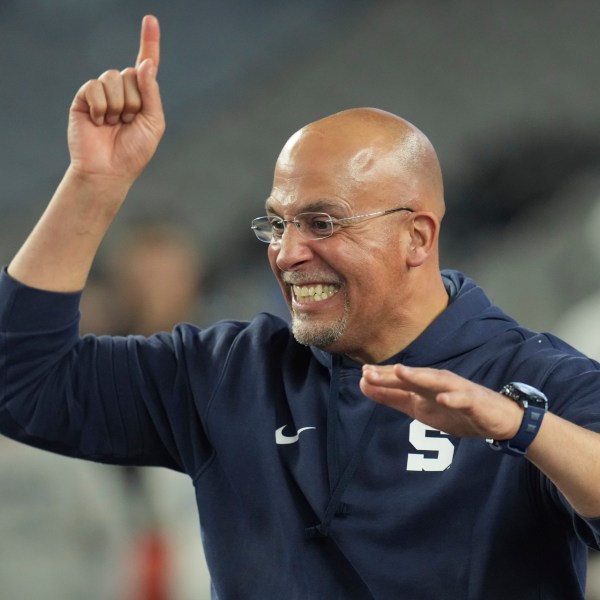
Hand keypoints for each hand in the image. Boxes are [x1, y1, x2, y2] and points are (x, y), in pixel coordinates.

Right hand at [68, 15, 164, 182]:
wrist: (109, 170)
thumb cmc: (134, 151)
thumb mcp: (154, 123)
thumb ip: (151, 93)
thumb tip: (145, 64)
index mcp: (142, 96)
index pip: (146, 65)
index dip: (149, 42)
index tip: (151, 19)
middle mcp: (123, 91)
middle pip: (130, 72)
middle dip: (134, 101)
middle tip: (128, 123)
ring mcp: (103, 93)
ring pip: (113, 78)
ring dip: (118, 105)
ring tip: (114, 124)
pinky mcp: (85, 98)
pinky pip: (95, 87)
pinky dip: (101, 107)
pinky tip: (99, 123)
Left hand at [360, 364, 523, 439]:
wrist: (497, 419)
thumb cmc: (455, 410)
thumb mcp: (419, 407)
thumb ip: (392, 397)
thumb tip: (363, 385)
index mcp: (424, 385)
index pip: (400, 380)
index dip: (381, 377)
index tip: (361, 374)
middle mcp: (438, 383)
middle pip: (412, 378)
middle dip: (391, 375)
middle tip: (369, 373)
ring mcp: (456, 390)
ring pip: (435, 382)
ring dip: (418, 376)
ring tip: (400, 372)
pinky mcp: (473, 401)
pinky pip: (462, 399)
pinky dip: (453, 397)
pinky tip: (442, 397)